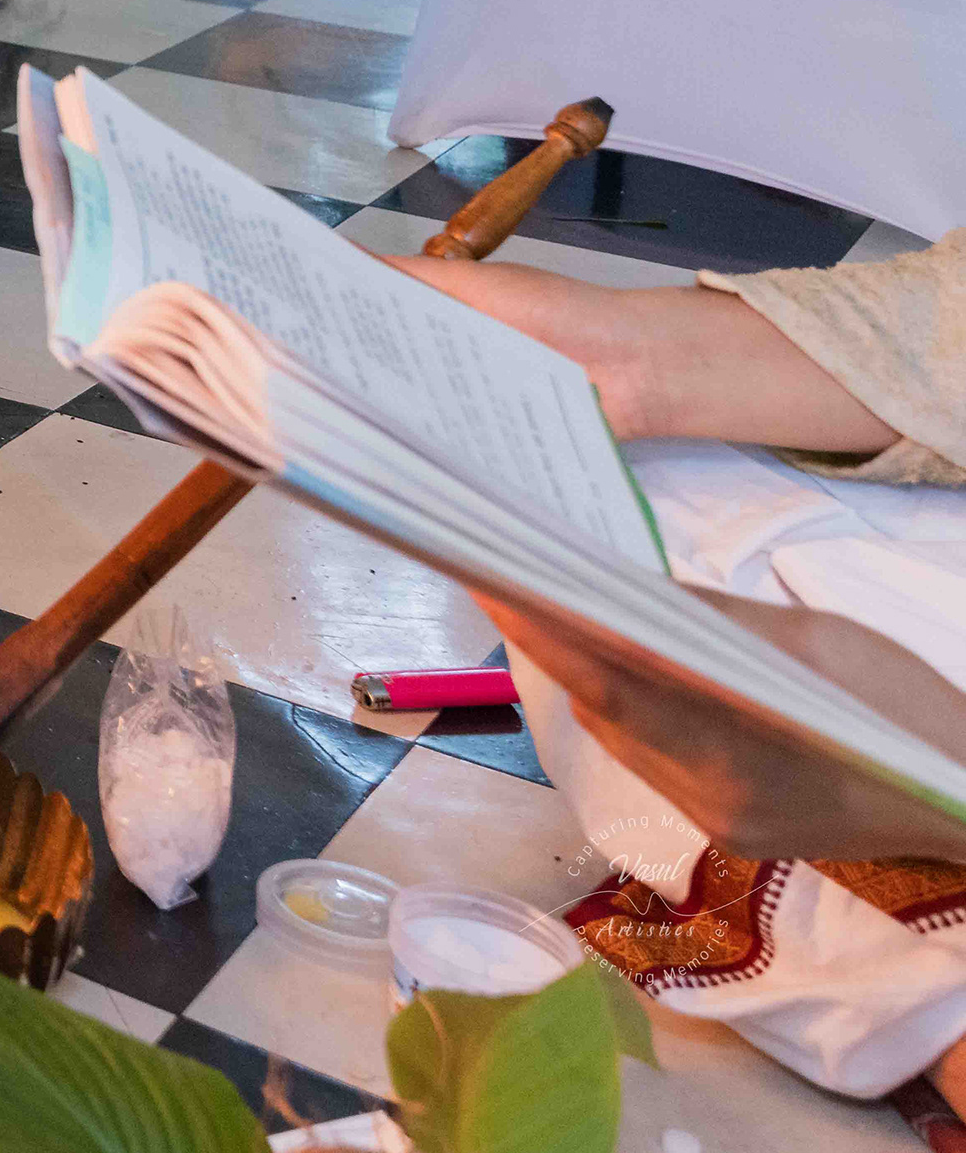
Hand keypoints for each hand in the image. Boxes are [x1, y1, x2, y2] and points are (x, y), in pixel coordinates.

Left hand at [483, 584, 965, 864]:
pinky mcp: (727, 827)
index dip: (547, 636)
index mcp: (736, 756)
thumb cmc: (907, 711)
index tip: (495, 583)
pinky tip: (618, 663)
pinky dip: (630, 708)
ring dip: (587, 676)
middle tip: (509, 575)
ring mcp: (717, 822)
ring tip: (548, 607)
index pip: (611, 689)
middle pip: (604, 714)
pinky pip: (653, 760)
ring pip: (621, 738)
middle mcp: (711, 802)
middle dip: (556, 645)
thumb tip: (626, 587)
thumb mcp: (819, 642)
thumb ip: (715, 621)